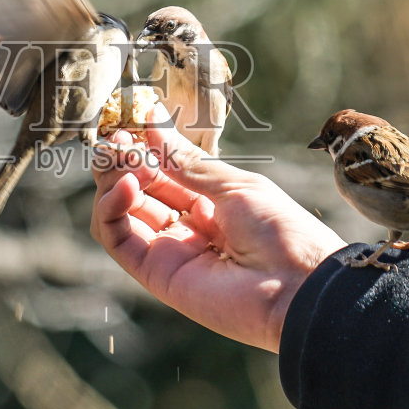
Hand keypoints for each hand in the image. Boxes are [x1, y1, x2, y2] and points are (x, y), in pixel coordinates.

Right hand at [90, 118, 346, 352]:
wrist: (296, 286)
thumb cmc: (279, 230)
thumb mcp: (233, 185)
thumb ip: (186, 161)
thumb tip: (151, 121)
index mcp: (210, 203)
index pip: (163, 171)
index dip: (144, 148)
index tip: (132, 123)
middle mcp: (185, 226)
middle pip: (137, 190)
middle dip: (122, 160)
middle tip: (118, 139)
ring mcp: (168, 250)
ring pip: (119, 212)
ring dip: (112, 180)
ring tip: (123, 159)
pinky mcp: (155, 273)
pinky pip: (117, 239)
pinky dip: (111, 209)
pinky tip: (127, 184)